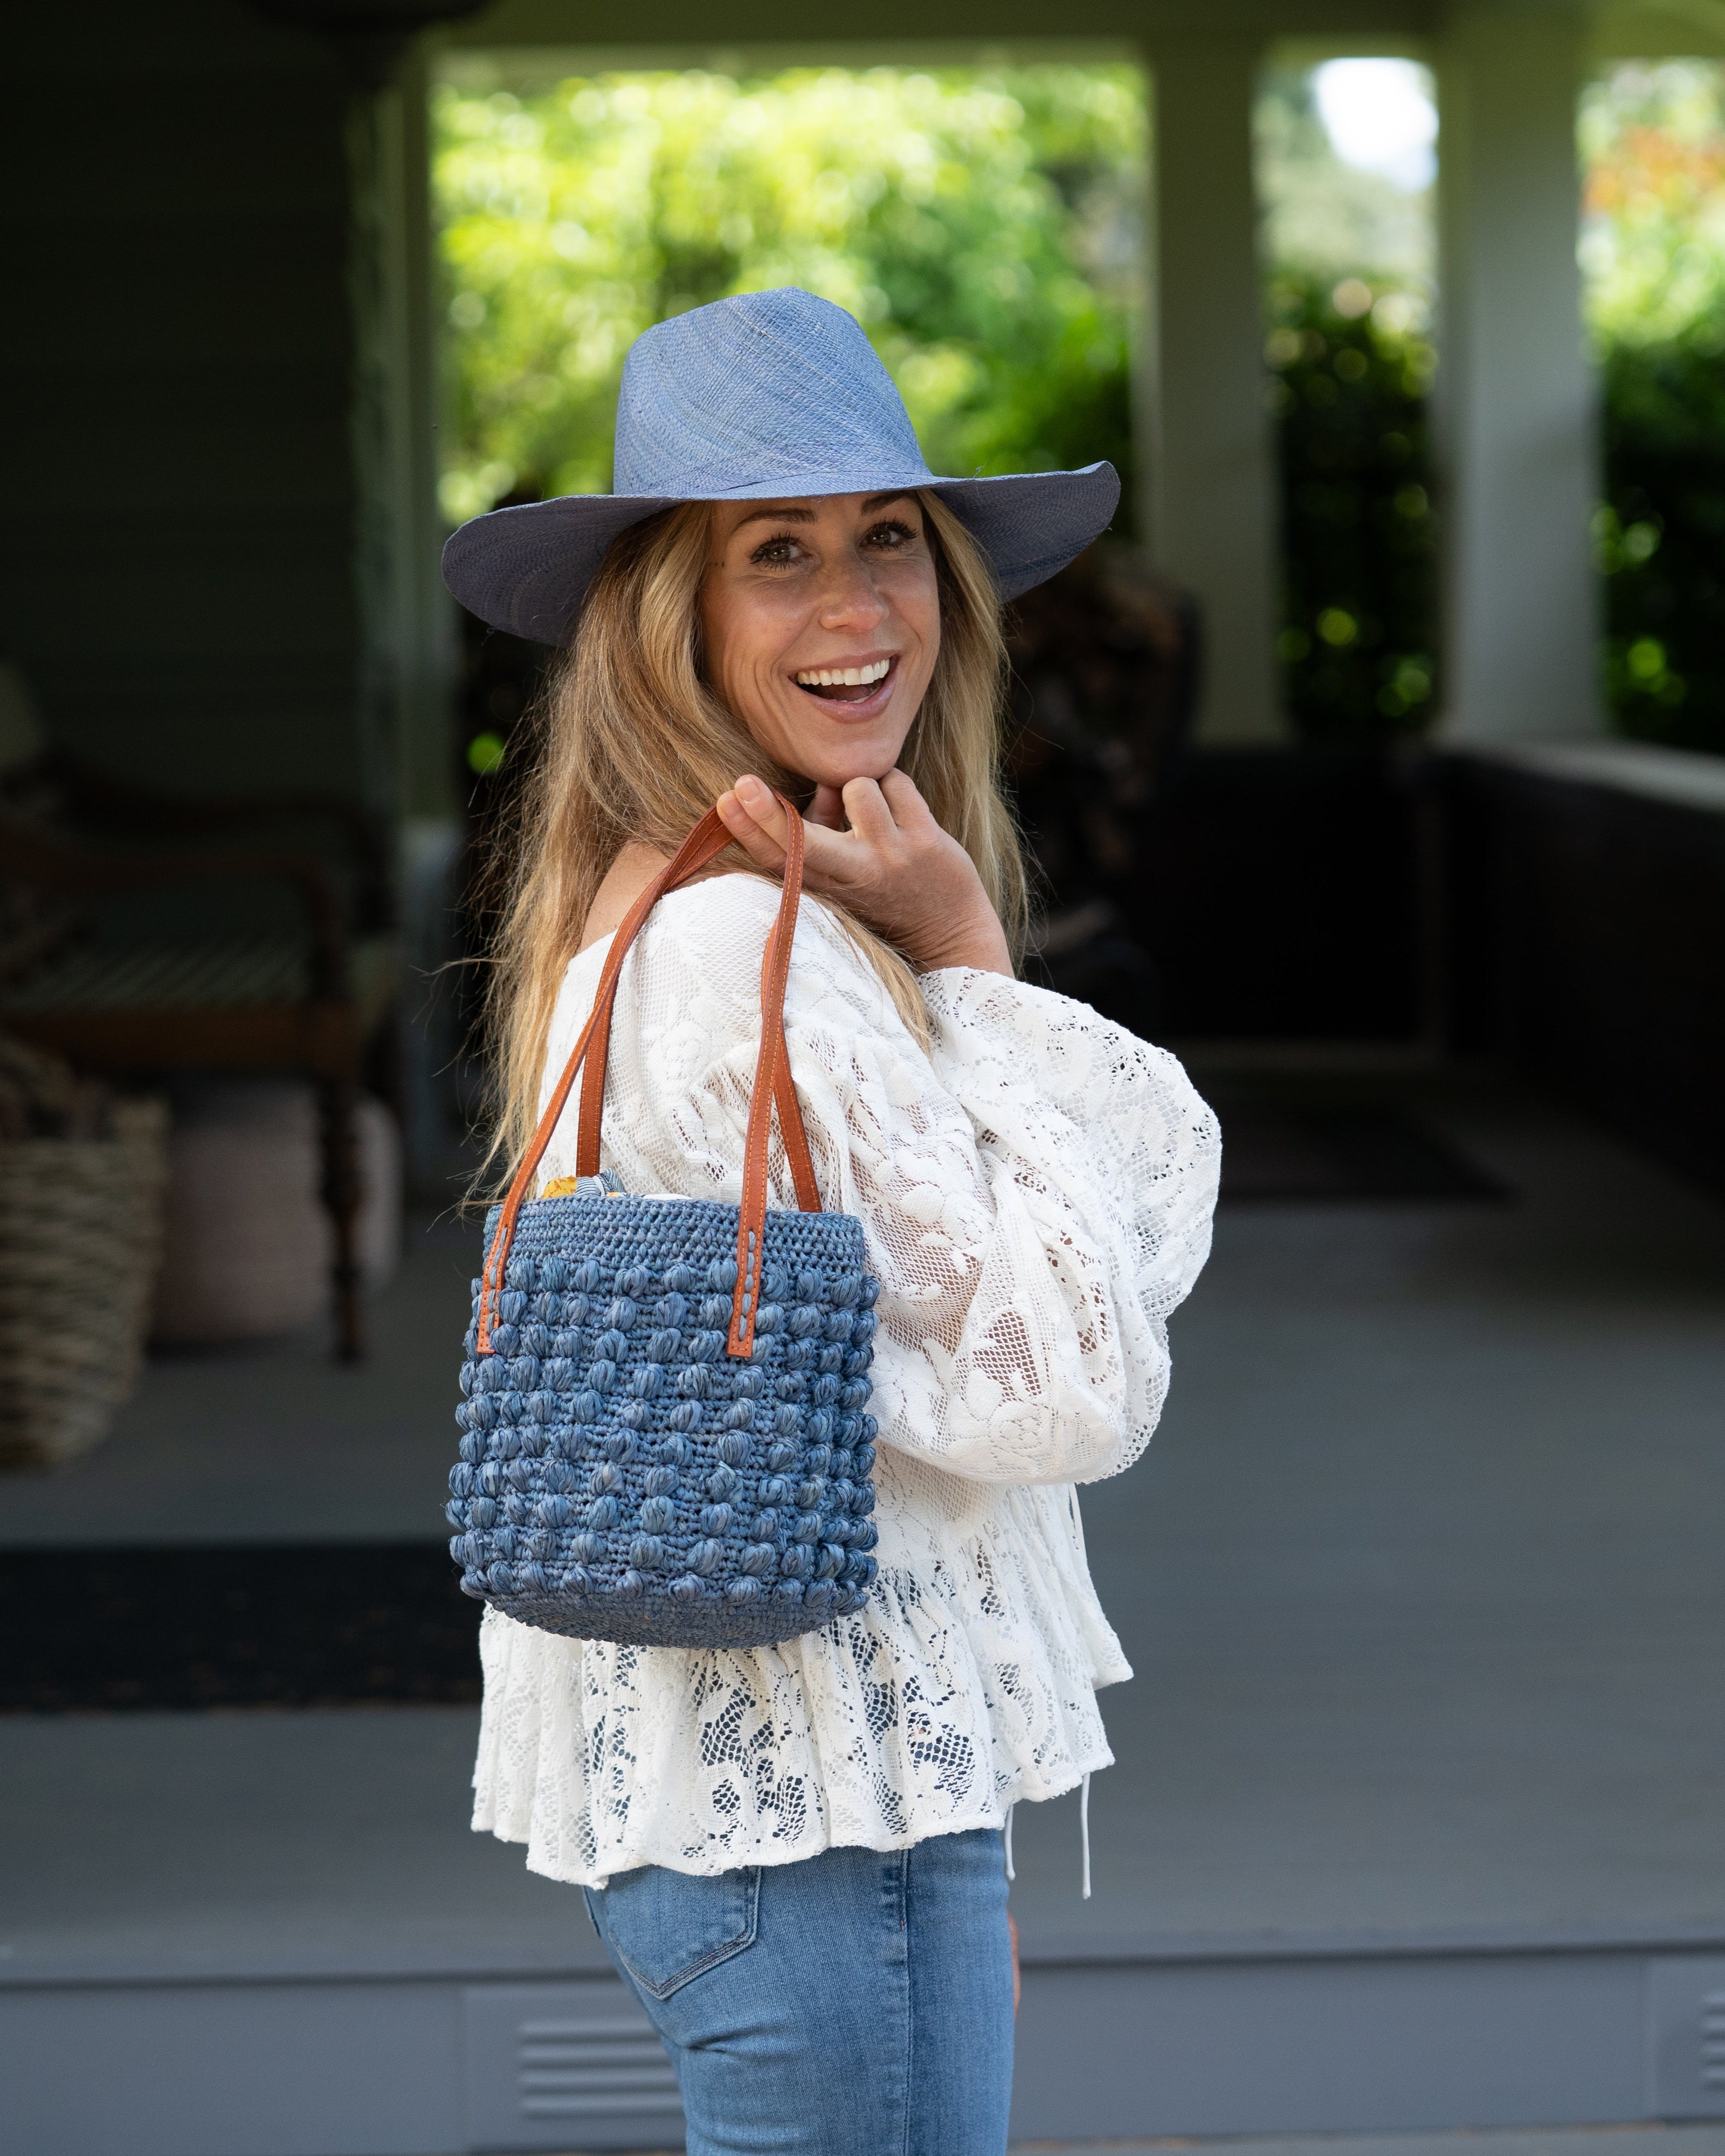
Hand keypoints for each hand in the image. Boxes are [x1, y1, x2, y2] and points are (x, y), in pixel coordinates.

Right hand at [715, 771, 1011, 976]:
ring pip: (857, 789)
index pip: (777, 859)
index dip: (748, 830)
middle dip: (768, 813)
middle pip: (801, 841)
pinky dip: (895, 787)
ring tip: (875, 812)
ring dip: (862, 787)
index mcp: (826, 885)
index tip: (726, 800)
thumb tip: (825, 784)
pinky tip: (904, 812)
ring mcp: (889, 858)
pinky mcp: (925, 842)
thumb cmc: (889, 891)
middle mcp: (854, 875)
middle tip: (742, 785)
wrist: (951, 934)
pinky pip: (896, 783)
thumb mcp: (845, 871)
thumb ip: (825, 824)